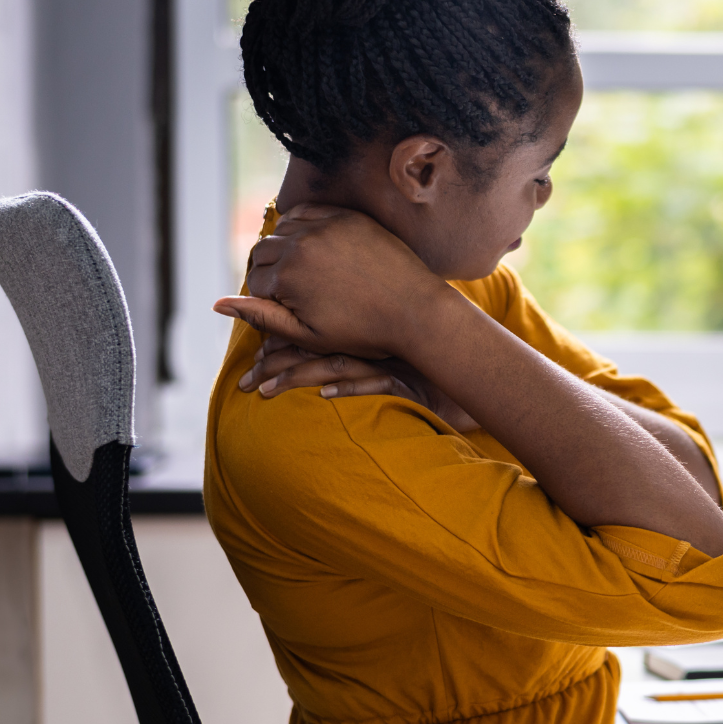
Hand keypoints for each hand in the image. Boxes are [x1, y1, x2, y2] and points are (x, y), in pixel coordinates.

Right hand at [214, 202, 448, 360]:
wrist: (416, 311)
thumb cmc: (362, 332)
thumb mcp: (307, 334)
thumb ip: (260, 316)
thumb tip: (217, 304)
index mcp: (287, 276)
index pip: (255, 281)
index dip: (266, 299)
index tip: (288, 311)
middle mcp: (301, 244)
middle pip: (263, 252)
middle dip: (271, 272)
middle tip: (296, 293)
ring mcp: (326, 226)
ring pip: (284, 230)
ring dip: (285, 247)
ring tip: (306, 272)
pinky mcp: (347, 216)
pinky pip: (310, 212)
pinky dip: (304, 226)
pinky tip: (314, 245)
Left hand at [240, 336, 482, 431]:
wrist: (478, 371)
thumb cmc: (432, 367)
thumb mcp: (391, 355)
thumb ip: (357, 354)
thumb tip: (318, 372)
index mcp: (362, 326)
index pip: (313, 328)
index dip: (278, 340)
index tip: (253, 357)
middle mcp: (371, 339)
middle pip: (313, 345)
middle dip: (274, 363)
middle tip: (244, 382)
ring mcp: (389, 359)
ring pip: (335, 363)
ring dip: (296, 377)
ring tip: (263, 392)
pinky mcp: (408, 380)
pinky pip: (374, 381)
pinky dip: (349, 388)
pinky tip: (325, 397)